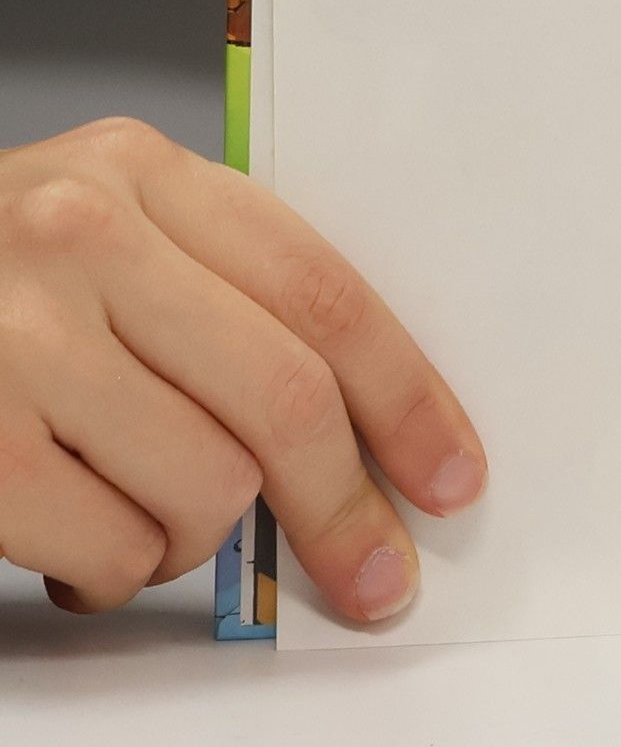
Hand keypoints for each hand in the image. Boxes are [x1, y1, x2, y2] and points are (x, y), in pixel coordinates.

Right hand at [0, 119, 485, 622]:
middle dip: (346, 506)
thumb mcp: (108, 230)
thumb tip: (365, 435)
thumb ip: (223, 296)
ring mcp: (11, 337)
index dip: (408, 396)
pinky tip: (85, 546)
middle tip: (373, 574)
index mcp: (145, 172)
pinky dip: (116, 571)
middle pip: (282, 398)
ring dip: (199, 539)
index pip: (324, 292)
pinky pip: (106, 545)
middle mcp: (79, 237)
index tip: (450, 475)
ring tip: (152, 521)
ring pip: (204, 486)